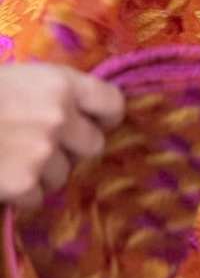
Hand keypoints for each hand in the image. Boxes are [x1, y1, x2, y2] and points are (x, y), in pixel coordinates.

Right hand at [0, 63, 124, 208]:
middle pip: (93, 144)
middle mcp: (60, 117)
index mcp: (60, 83)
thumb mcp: (15, 79)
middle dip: (71, 149)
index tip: (93, 122)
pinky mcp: (25, 185)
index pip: (111, 103)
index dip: (103, 116)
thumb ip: (49, 94)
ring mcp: (44, 153)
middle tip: (42, 146)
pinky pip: (38, 198)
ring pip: (63, 174)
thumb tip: (75, 113)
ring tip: (9, 159)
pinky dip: (20, 194)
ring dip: (43, 173)